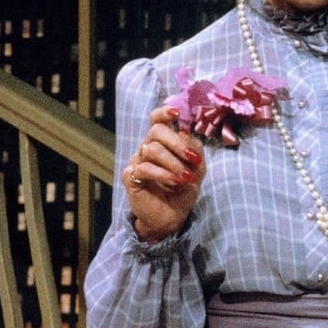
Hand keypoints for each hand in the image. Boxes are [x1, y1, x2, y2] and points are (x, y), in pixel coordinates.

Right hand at [121, 106, 204, 242]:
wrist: (173, 215)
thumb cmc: (184, 188)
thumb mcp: (197, 167)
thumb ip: (194, 147)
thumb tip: (187, 131)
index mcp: (162, 141)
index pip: (157, 119)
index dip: (164, 112)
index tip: (177, 112)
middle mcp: (147, 147)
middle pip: (156, 131)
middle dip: (178, 144)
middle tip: (193, 159)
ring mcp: (137, 161)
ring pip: (152, 149)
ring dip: (174, 163)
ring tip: (186, 178)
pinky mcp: (130, 177)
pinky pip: (144, 168)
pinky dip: (163, 174)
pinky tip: (175, 182)